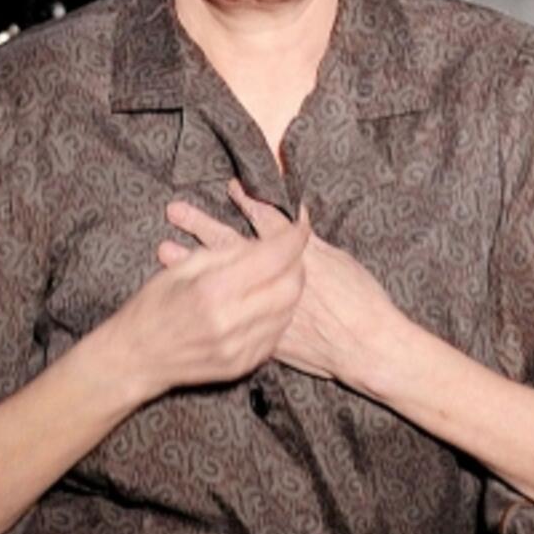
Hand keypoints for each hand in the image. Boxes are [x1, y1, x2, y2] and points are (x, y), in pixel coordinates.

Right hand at [103, 180, 306, 398]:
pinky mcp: (243, 364)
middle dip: (296, 264)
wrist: (136, 357)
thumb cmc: (153, 305)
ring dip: (288, 289)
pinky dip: (276, 314)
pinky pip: (275, 334)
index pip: (273, 258)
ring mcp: (239, 347)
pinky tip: (262, 305)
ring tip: (276, 276)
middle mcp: (230, 320)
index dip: (293, 238)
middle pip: (291, 286)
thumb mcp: (183, 268)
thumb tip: (264, 242)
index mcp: (213, 288)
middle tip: (289, 253)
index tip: (299, 226)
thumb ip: (227, 254)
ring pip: (287, 311)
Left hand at [159, 181, 402, 386]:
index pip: (266, 221)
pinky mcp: (262, 332)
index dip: (248, 202)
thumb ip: (310, 243)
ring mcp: (265, 306)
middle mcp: (274, 279)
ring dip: (193, 262)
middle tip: (176, 210)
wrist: (368, 347)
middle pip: (232, 246)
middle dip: (203, 226)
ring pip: (223, 279)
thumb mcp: (337, 261)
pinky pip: (225, 311)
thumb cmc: (362, 300)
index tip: (229, 186)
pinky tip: (187, 295)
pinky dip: (206, 300)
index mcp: (296, 256)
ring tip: (165, 249)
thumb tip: (296, 223)